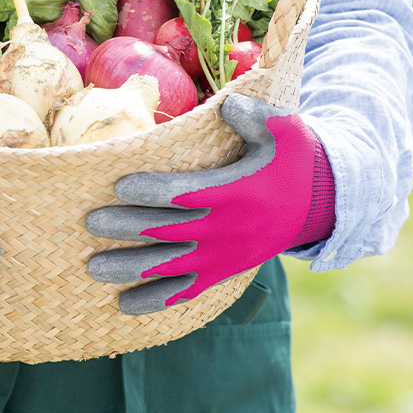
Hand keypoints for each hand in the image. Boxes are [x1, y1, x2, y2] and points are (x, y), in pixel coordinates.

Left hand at [85, 94, 334, 314]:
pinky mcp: (225, 272)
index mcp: (239, 192)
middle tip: (92, 223)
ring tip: (94, 267)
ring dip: (131, 268)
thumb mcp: (284, 130)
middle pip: (169, 231)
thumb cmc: (292, 159)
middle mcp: (229, 230)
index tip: (119, 187)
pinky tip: (124, 306)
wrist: (320, 203)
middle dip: (128, 228)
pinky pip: (187, 291)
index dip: (153, 192)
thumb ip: (255, 117)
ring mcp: (225, 256)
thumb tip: (228, 106)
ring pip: (171, 267)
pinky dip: (156, 300)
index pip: (188, 194)